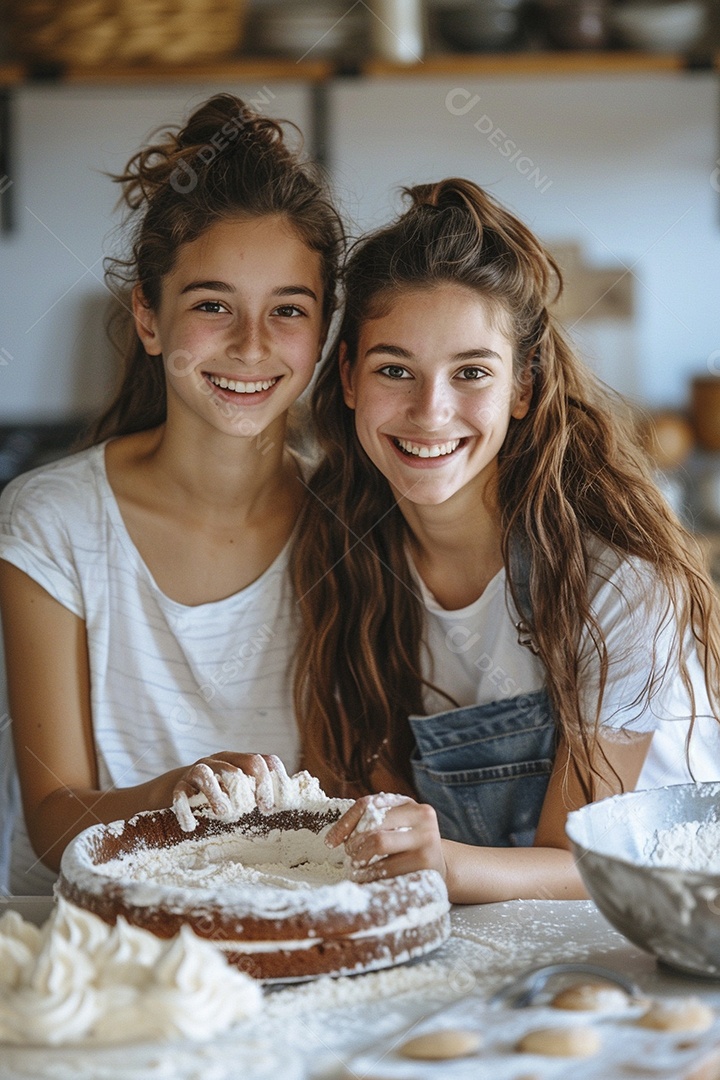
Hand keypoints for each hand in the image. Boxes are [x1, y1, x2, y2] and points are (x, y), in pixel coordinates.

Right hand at [172, 752, 286, 830]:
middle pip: (243, 764)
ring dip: (217, 794)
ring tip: (223, 813)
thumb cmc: (217, 797)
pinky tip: (191, 826)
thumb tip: (292, 809)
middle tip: (259, 810)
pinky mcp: (178, 785)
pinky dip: (185, 808)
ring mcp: (198, 770)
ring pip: (208, 773)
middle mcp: (221, 761)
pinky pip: (181, 792)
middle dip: (254, 786)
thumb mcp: (240, 793)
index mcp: (240, 762)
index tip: (272, 807)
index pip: (264, 760)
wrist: (176, 792)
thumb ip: (259, 796)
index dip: (273, 780)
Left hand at [325, 793, 446, 882]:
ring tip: (358, 869)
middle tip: (350, 857)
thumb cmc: (406, 845)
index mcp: (409, 803)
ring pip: (379, 844)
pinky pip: (389, 869)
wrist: (440, 866)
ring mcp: (427, 839)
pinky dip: (372, 875)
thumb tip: (333, 838)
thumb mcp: (393, 826)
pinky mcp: (427, 864)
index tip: (331, 841)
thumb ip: (368, 823)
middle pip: (373, 826)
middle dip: (354, 844)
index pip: (368, 805)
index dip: (345, 823)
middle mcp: (422, 816)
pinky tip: (369, 878)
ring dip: (361, 861)